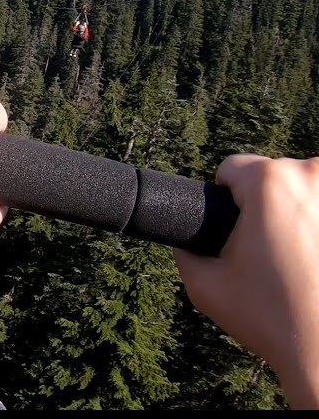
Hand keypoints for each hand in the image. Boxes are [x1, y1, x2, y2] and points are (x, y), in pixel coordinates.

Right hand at [175, 154, 318, 407]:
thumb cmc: (272, 319)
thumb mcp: (202, 284)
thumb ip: (184, 249)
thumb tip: (185, 238)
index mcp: (269, 182)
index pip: (232, 169)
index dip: (225, 201)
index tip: (237, 231)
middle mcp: (312, 175)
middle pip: (275, 177)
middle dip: (268, 208)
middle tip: (272, 253)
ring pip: (307, 190)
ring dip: (302, 213)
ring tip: (301, 258)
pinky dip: (317, 227)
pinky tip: (314, 257)